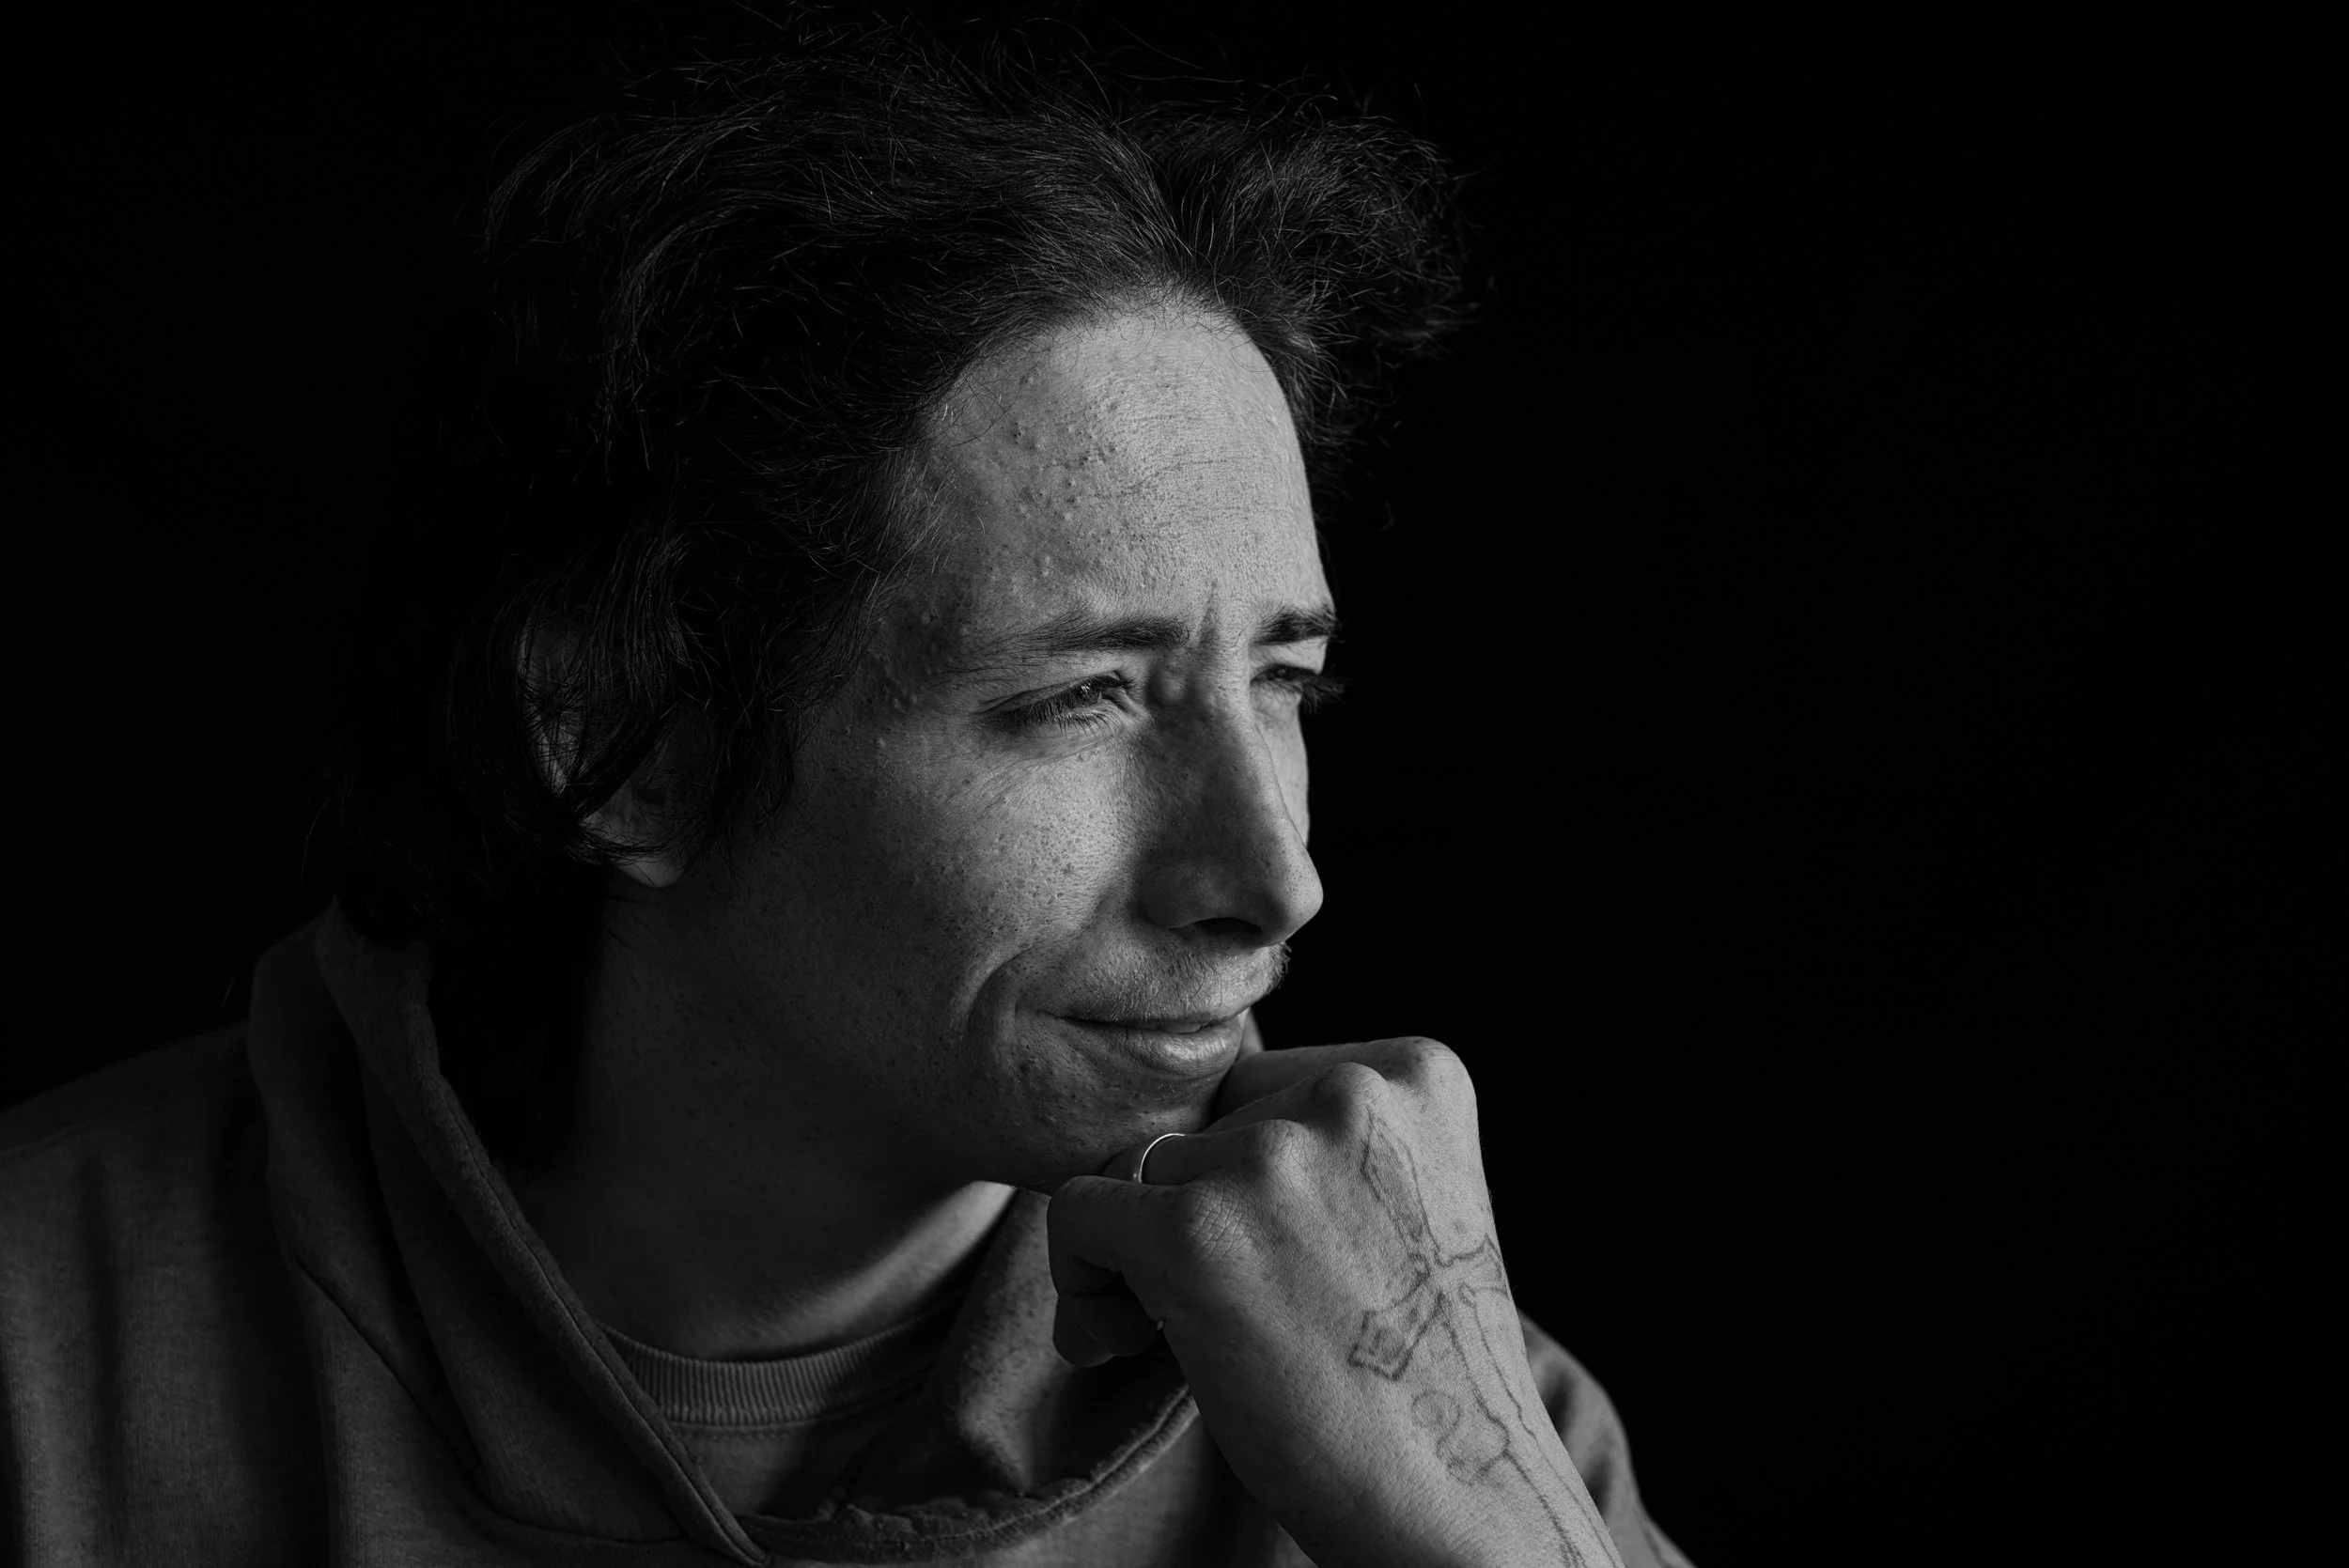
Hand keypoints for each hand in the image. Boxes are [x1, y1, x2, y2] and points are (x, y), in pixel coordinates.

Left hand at [1048, 1039, 1622, 1567]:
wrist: (1454, 1497)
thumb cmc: (1415, 1369)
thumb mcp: (1401, 1204)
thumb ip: (1314, 1144)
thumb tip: (1138, 1148)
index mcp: (1414, 1072)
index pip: (1260, 1088)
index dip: (1243, 1179)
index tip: (1273, 1262)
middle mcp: (1347, 1091)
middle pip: (1199, 1126)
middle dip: (1193, 1213)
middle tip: (1237, 1313)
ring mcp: (1271, 1157)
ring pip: (1140, 1170)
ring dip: (1141, 1253)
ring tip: (1196, 1335)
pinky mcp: (1193, 1228)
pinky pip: (1076, 1212)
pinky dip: (1080, 1278)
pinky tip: (1119, 1339)